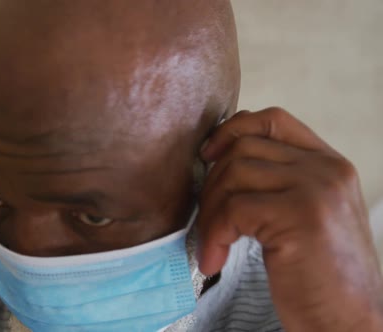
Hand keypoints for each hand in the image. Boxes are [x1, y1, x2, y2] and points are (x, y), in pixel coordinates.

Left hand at [197, 107, 382, 330]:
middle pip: (242, 148)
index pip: (273, 119)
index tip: (208, 156)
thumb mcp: (303, 217)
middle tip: (209, 222)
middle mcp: (327, 169)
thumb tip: (216, 161)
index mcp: (329, 164)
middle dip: (212, 183)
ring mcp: (317, 189)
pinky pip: (233, 209)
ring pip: (233, 174)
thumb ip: (276, 183)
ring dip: (210, 212)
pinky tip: (214, 261)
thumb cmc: (318, 276)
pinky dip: (213, 235)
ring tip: (213, 247)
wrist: (348, 324)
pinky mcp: (300, 216)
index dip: (232, 130)